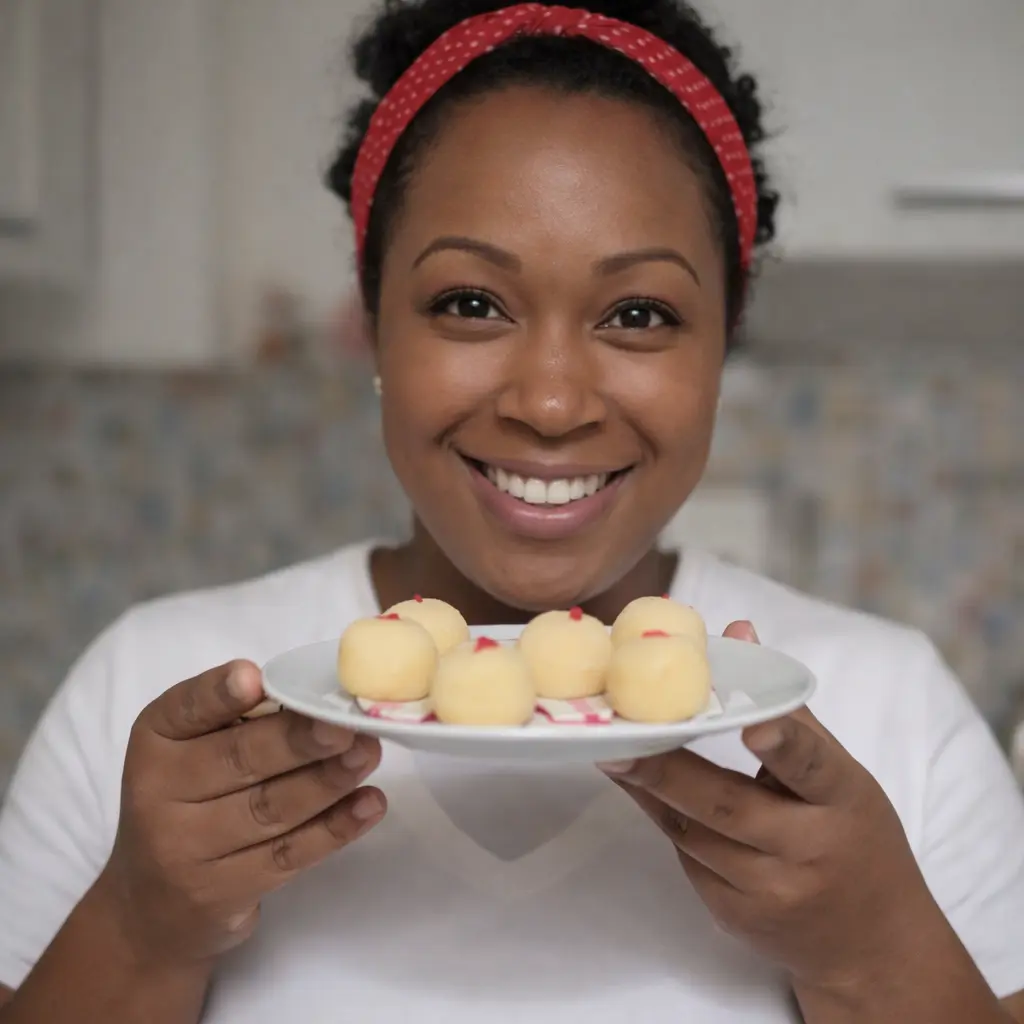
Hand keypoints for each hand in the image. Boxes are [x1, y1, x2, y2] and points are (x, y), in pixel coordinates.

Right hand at [98, 661, 384, 967]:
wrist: (151, 906)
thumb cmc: (187, 799)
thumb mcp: (190, 750)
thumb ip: (238, 719)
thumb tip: (315, 697)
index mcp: (156, 740)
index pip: (186, 710)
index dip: (220, 694)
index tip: (255, 678)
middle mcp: (159, 793)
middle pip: (239, 761)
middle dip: (299, 740)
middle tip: (346, 725)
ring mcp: (188, 850)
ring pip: (270, 809)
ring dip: (328, 780)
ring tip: (369, 754)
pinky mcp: (223, 892)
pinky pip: (288, 855)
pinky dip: (335, 828)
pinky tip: (369, 804)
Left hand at [600, 622, 936, 995]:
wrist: (873, 945)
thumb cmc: (856, 837)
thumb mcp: (839, 775)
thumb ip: (784, 707)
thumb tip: (738, 630)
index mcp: (843, 801)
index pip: (813, 766)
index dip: (783, 745)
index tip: (752, 724)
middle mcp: (808, 850)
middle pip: (727, 806)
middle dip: (666, 771)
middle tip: (618, 740)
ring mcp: (770, 892)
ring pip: (694, 833)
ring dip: (650, 792)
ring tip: (612, 754)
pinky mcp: (738, 918)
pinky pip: (689, 860)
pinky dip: (664, 820)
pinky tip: (640, 791)